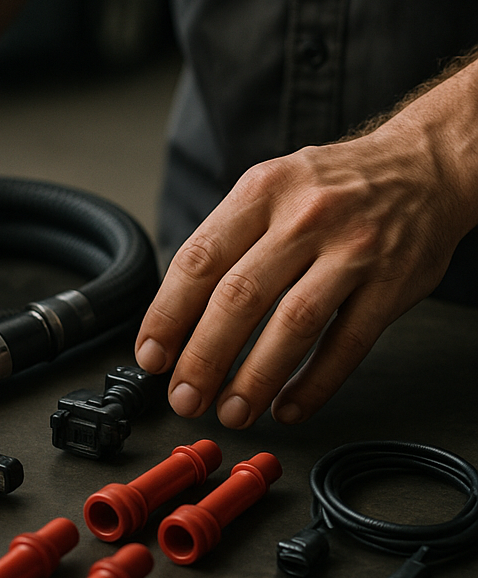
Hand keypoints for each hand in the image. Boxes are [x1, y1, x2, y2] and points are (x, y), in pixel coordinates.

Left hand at [134, 64, 477, 427]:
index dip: (168, 314)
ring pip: (294, 324)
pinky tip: (288, 407)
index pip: (199, 260)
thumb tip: (175, 315)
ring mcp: (353, 250)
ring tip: (232, 412)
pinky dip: (314, 384)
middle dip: (203, 357)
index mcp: (261, 192)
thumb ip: (226, 242)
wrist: (425, 165)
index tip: (151, 355)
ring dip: (255, 379)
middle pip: (239, 297)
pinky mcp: (393, 283)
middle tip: (184, 397)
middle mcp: (305, 217)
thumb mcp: (270, 188)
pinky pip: (348, 344)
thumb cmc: (332, 187)